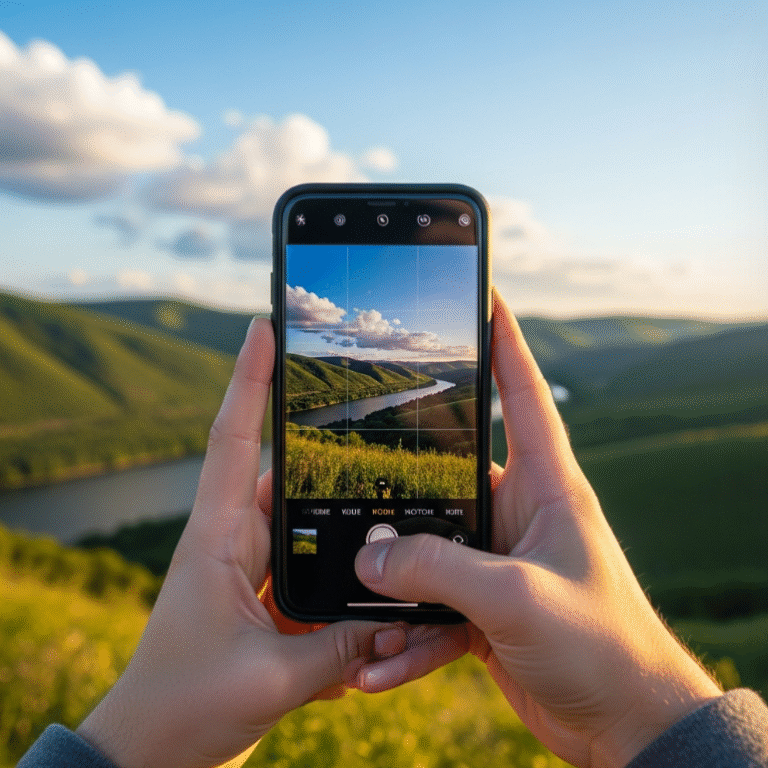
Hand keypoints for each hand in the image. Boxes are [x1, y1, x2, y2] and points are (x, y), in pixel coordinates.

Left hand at [76, 319, 404, 767]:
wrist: (150, 754)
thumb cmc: (183, 710)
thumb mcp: (269, 680)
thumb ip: (339, 649)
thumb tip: (398, 626)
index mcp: (217, 539)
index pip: (231, 439)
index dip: (248, 380)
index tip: (263, 327)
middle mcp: (233, 543)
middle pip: (281, 474)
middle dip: (317, 440)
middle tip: (362, 400)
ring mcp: (250, 571)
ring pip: (305, 524)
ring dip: (339, 519)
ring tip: (386, 502)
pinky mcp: (266, 601)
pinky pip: (310, 571)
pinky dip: (340, 575)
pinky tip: (374, 584)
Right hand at [354, 291, 721, 767]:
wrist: (625, 726)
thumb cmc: (601, 647)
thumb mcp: (517, 599)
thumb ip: (439, 570)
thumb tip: (369, 555)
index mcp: (546, 486)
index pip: (522, 394)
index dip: (504, 341)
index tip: (483, 295)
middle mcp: (518, 513)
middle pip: (449, 474)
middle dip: (403, 478)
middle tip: (353, 463)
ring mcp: (497, 560)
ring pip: (427, 550)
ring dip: (394, 581)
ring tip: (360, 608)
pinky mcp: (483, 605)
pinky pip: (430, 608)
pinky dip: (406, 636)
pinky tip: (381, 665)